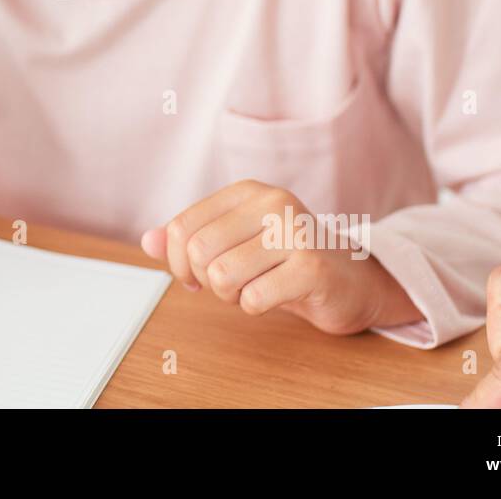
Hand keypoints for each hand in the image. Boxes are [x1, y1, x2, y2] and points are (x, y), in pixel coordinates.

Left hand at [141, 179, 420, 334]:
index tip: (195, 276)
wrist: (352, 280)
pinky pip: (253, 298)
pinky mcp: (312, 266)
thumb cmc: (287, 261)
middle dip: (205, 280)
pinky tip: (274, 296)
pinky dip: (254, 307)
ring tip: (252, 288)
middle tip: (228, 286)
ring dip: (230, 296)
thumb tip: (147, 241)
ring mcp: (295, 232)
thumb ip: (189, 240)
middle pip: (199, 251)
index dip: (178, 262)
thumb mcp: (235, 242)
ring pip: (223, 275)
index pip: (182, 227)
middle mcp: (271, 202)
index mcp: (247, 192)